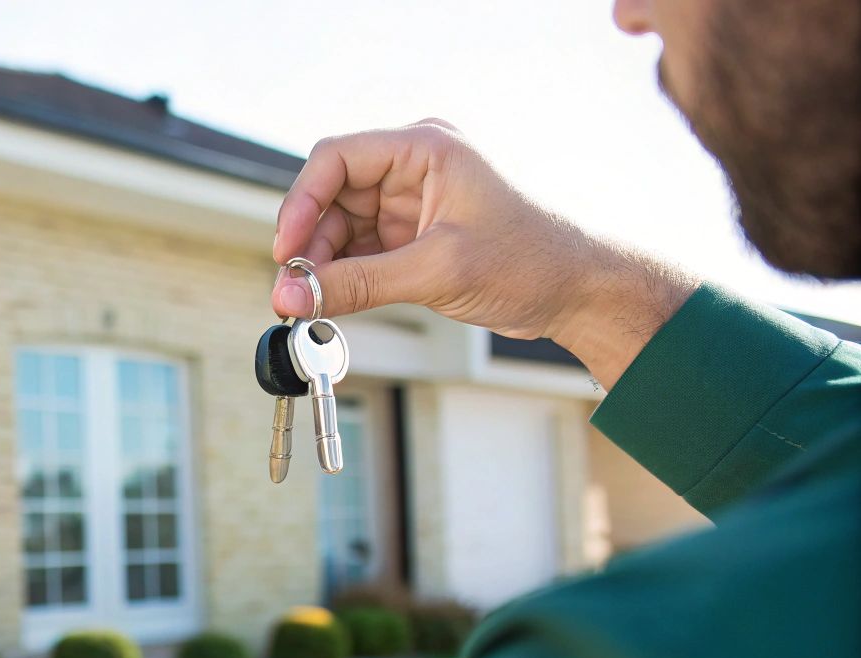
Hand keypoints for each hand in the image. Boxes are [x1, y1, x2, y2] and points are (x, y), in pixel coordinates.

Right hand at [269, 120, 695, 388]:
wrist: (577, 293)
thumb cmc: (533, 261)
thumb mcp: (436, 271)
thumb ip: (357, 284)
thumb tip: (293, 296)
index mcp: (426, 149)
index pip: (336, 158)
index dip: (302, 203)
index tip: (286, 250)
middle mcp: (413, 167)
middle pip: (331, 195)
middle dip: (308, 242)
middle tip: (291, 288)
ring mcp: (410, 202)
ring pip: (339, 226)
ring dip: (320, 264)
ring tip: (308, 302)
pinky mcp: (411, 236)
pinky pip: (357, 250)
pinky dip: (341, 275)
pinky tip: (331, 299)